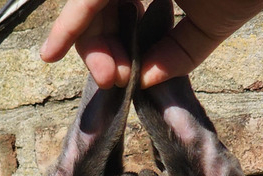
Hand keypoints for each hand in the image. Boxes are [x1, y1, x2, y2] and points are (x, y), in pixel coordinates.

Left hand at [40, 0, 262, 88]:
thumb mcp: (210, 26)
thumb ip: (178, 53)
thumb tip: (144, 82)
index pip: (122, 22)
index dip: (118, 52)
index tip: (124, 80)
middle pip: (99, 16)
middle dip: (101, 53)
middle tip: (112, 81)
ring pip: (89, 6)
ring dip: (88, 45)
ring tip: (106, 77)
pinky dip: (70, 24)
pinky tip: (53, 53)